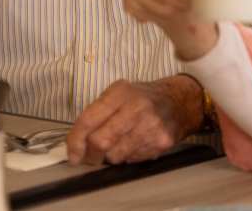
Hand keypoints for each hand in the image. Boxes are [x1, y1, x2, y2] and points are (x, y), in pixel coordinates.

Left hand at [66, 76, 202, 164]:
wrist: (179, 102)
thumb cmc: (142, 98)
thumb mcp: (119, 93)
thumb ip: (97, 112)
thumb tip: (75, 141)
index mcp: (121, 92)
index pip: (89, 119)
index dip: (75, 140)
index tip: (72, 154)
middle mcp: (136, 108)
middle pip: (101, 141)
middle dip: (91, 154)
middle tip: (90, 157)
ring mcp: (151, 126)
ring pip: (116, 156)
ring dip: (111, 155)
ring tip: (119, 143)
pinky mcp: (161, 142)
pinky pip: (133, 159)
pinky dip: (128, 156)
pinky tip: (135, 143)